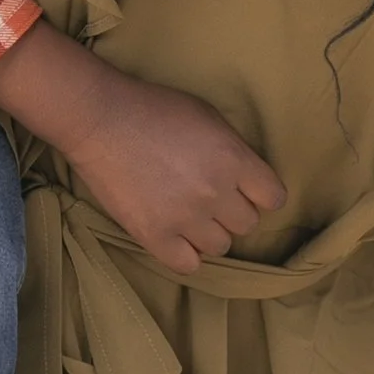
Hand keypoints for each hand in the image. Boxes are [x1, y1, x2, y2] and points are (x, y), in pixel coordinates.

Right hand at [0, 21, 285, 275]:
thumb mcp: (208, 116)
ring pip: (220, 246)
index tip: (246, 190)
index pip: (273, 198)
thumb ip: (233, 150)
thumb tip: (246, 179)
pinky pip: (188, 264)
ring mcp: (184, 217)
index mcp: (233, 159)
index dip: (260, 194)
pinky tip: (175, 236)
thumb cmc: (154, 109)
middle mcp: (215, 192)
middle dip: (231, 212)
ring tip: (188, 215)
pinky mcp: (153, 235)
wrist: (99, 119)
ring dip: (208, 233)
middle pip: (247, 224)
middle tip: (209, 199)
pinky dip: (185, 253)